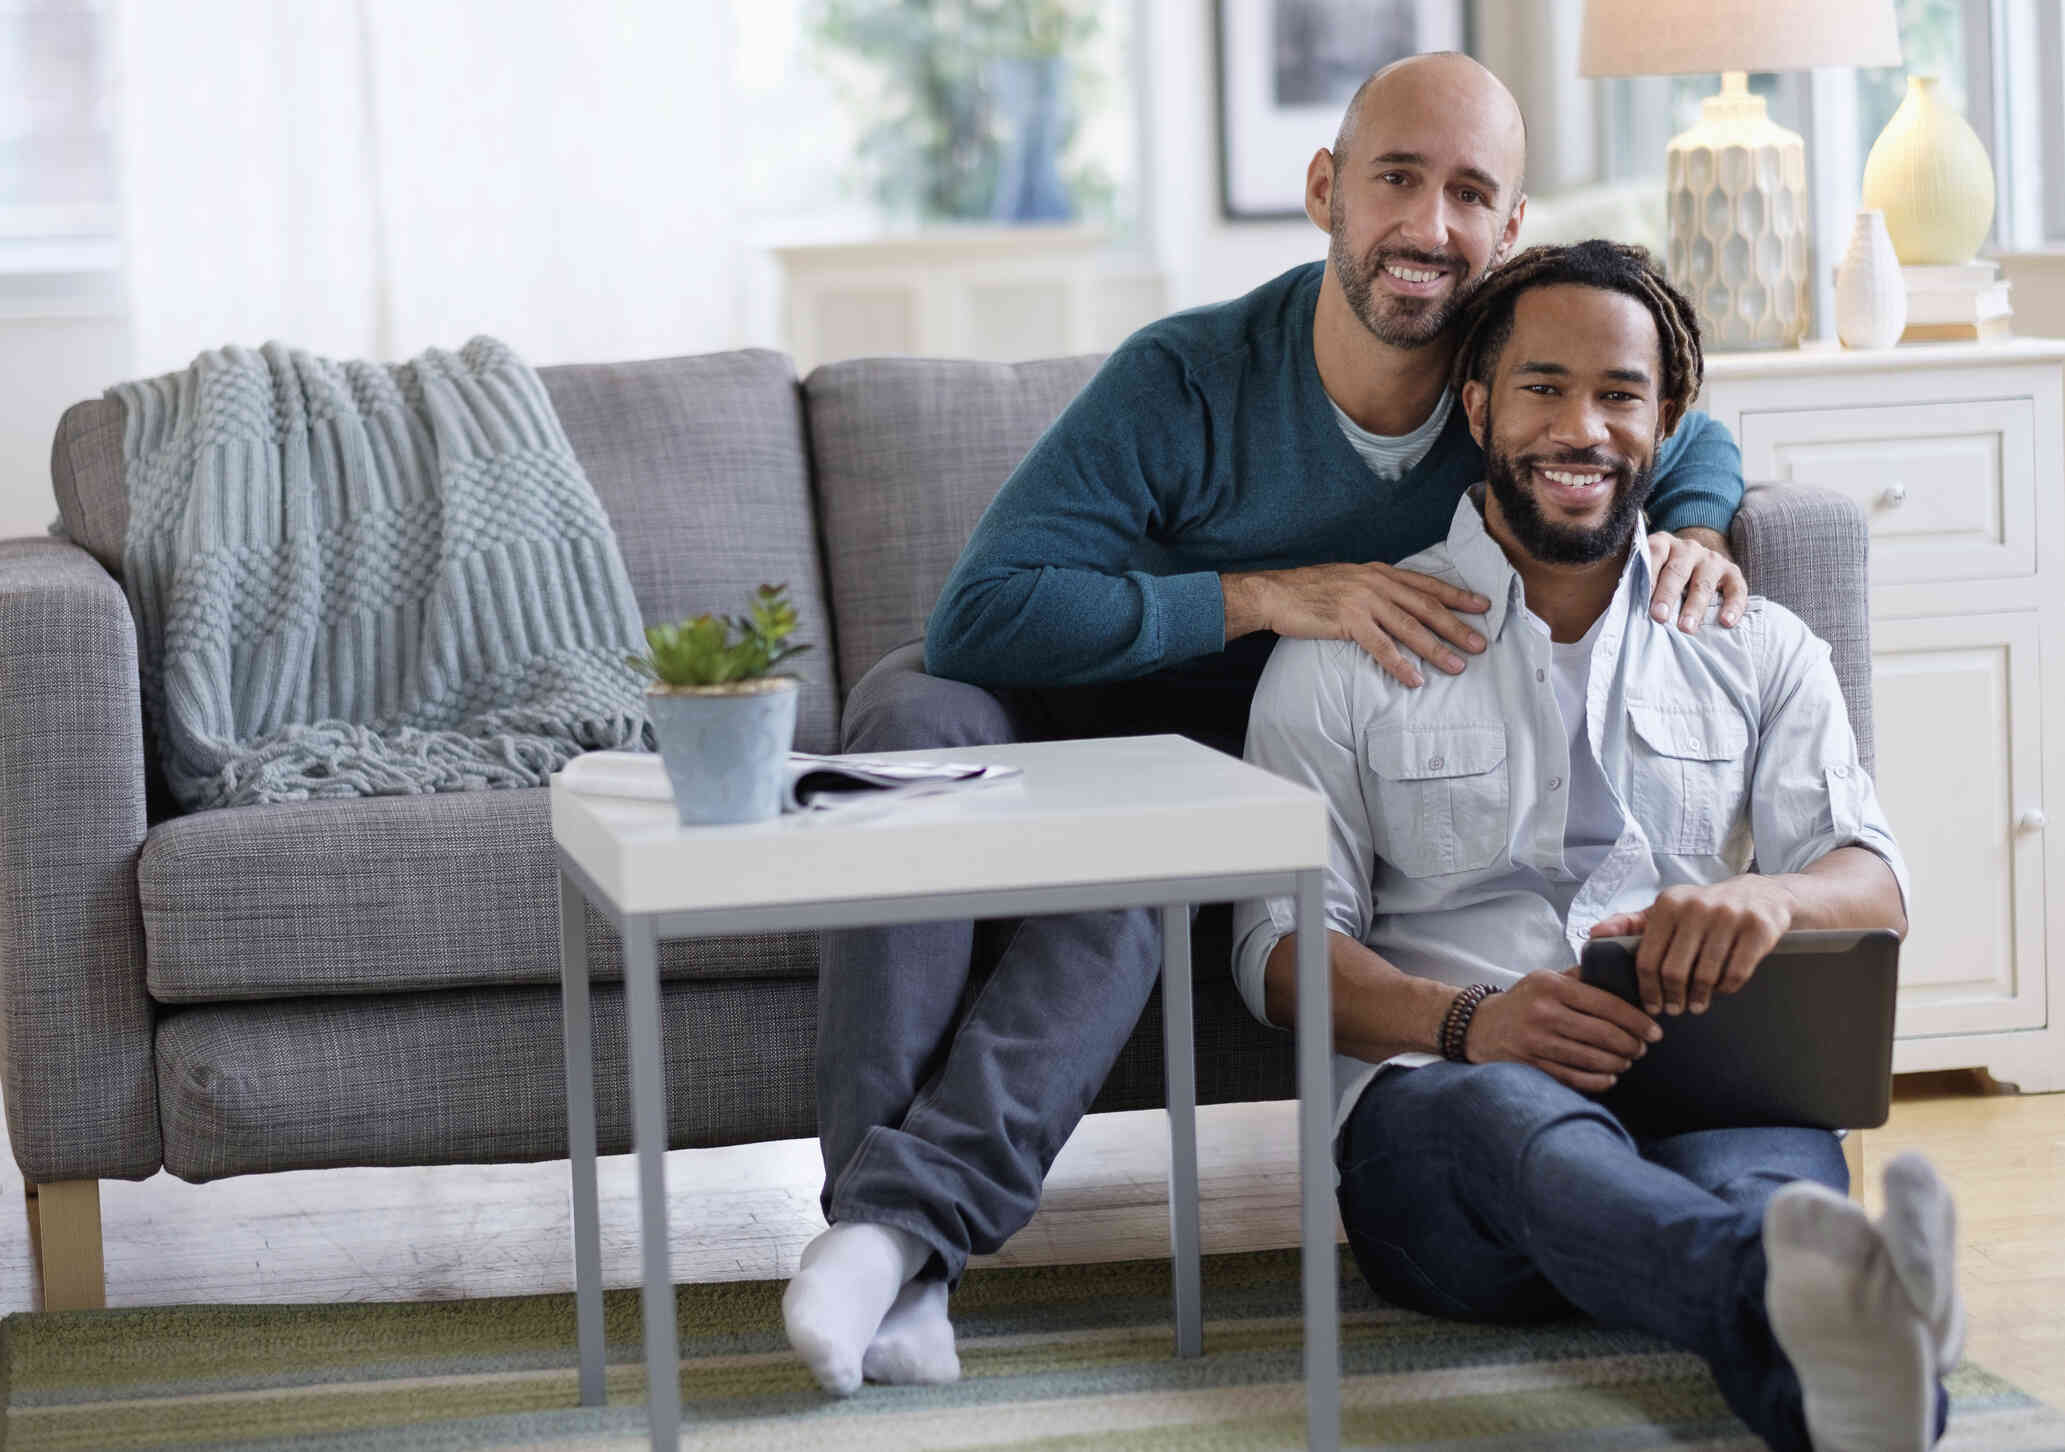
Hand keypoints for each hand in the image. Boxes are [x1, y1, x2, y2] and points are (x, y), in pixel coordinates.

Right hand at [1226, 563, 1488, 686]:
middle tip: (1480, 644)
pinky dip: (1400, 664)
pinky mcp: (1348, 621)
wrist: (1274, 593)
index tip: (1482, 605)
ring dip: (1436, 648)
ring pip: (1410, 627)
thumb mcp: (1348, 579)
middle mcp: (1376, 583)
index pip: (1426, 584)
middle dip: (1456, 625)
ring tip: (1457, 666)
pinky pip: (1381, 647)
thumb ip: (1374, 588)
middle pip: (1426, 606)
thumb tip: (1398, 604)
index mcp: (1379, 572)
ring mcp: (1363, 601)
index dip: (1456, 595)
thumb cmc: (1308, 590)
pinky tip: (1415, 679)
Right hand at [1463, 968, 1661, 1093]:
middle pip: (1603, 1034)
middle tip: (1643, 1048)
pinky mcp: (1532, 1065)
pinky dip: (1599, 1081)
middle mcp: (1544, 1012)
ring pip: (1592, 1059)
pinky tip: (1610, 1077)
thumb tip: (1622, 979)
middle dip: (1632, 1044)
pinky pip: (1575, 1078)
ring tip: (1628, 1060)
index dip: (1637, 1020)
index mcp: (1552, 986)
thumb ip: (1579, 979)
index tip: (1655, 1030)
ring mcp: (1536, 1041)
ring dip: (1618, 1063)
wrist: (1480, 1026)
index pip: (1607, 1003)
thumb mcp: (1545, 979)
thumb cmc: (1522, 1002)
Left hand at [1588, 876, 1796, 1016]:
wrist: (1762, 895)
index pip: (1647, 957)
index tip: (1652, 1006)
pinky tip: (1721, 990)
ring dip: (1700, 998)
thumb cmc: (1704, 909)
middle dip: (1672, 998)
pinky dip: (1726, 989)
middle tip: (1675, 1009)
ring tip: (1697, 1005)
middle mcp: (1697, 907)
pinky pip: (1736, 973)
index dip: (1647, 989)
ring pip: (1706, 975)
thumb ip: (1630, 924)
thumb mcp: (1667, 911)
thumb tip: (1592, 934)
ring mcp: (1729, 917)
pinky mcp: (1758, 929)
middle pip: (1674, 971)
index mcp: (1668, 904)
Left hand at [1645, 528, 1744, 633]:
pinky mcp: (1732, 573)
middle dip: (1668, 594)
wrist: (1694, 565)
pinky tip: (1726, 622)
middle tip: (1659, 617)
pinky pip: (1736, 588)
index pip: (1653, 554)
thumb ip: (1635, 585)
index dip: (1647, 576)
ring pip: (1704, 581)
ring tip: (1687, 628)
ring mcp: (1712, 559)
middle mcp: (1688, 548)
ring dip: (1695, 606)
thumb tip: (1617, 611)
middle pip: (1677, 570)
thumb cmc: (1661, 577)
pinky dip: (1733, 605)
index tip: (1641, 600)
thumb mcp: (1646, 575)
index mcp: (1662, 544)